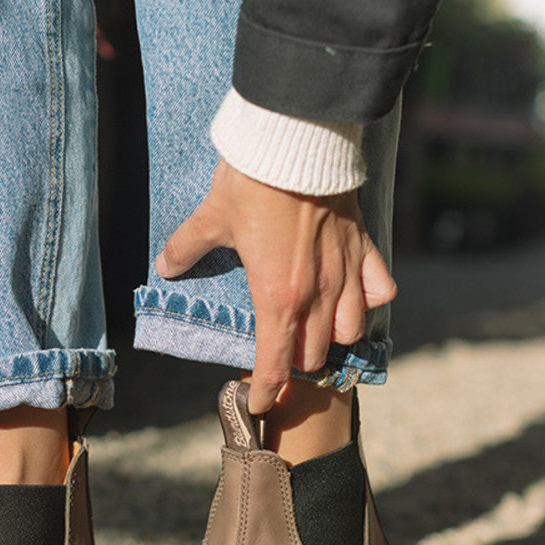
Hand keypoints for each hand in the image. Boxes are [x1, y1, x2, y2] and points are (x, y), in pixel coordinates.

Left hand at [155, 158, 396, 415]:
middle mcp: (316, 294)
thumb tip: (165, 265)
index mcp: (276, 296)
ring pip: (351, 330)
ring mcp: (346, 272)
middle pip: (314, 353)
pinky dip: (370, 300)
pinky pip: (379, 288)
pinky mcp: (364, 246)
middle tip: (280, 358)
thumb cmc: (251, 182)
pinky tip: (356, 297)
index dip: (264, 389)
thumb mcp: (210, 218)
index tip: (258, 403)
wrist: (297, 141)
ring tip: (316, 332)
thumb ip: (187, 248)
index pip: (274, 363)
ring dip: (333, 338)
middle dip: (295, 362)